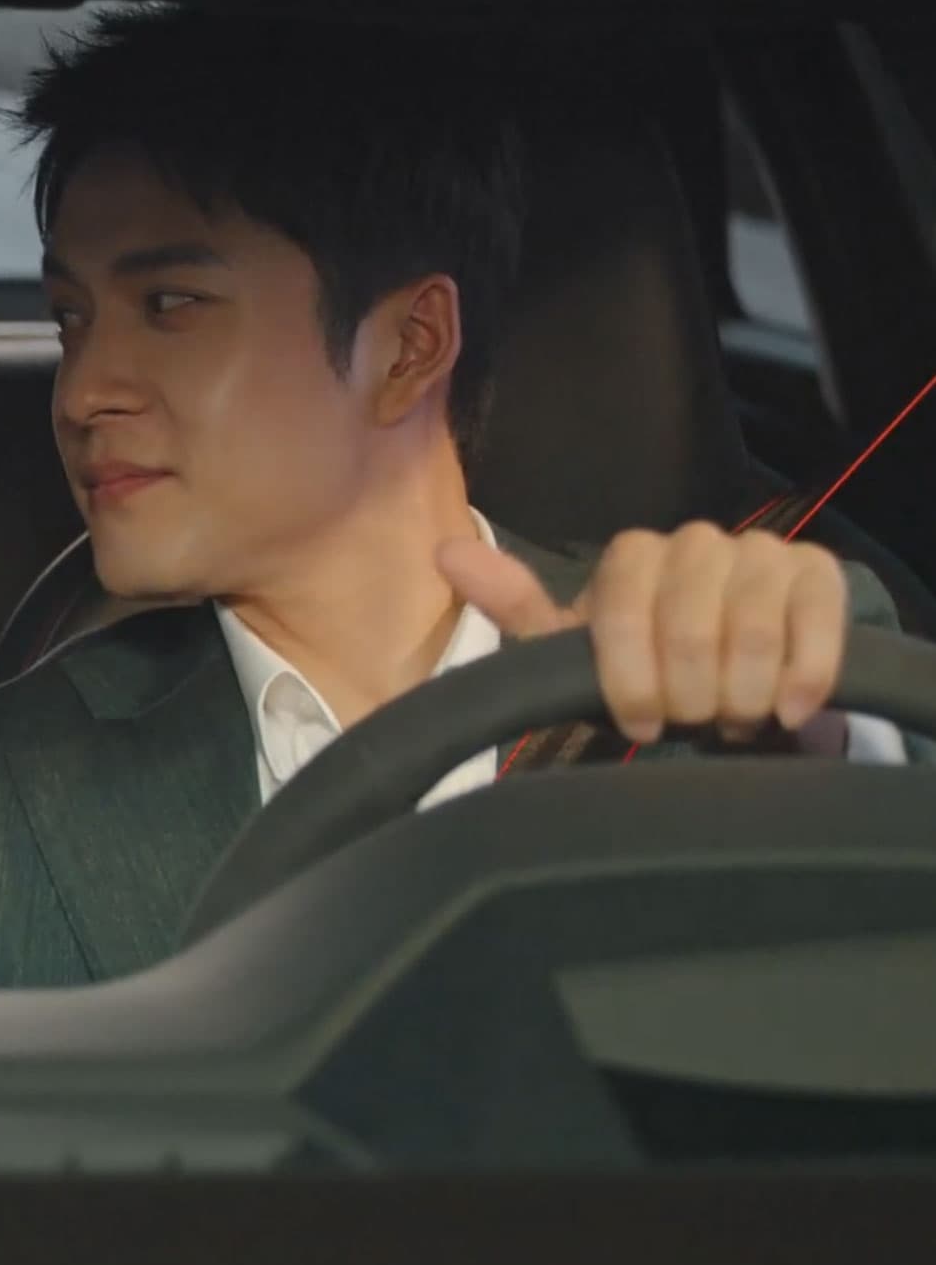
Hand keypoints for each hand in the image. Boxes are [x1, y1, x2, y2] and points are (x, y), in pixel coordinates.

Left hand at [437, 523, 850, 745]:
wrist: (736, 665)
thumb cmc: (646, 659)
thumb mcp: (577, 645)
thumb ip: (514, 604)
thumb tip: (445, 551)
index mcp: (632, 557)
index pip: (622, 610)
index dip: (630, 676)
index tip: (640, 722)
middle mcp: (697, 542)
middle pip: (687, 623)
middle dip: (687, 692)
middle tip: (691, 722)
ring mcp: (762, 555)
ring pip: (750, 627)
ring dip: (739, 693)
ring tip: (733, 719)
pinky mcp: (820, 576)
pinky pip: (816, 624)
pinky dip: (802, 677)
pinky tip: (787, 711)